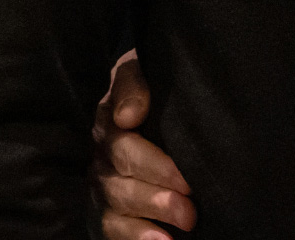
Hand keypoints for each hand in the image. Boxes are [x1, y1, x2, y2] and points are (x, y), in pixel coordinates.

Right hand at [92, 50, 194, 238]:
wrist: (147, 110)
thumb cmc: (155, 90)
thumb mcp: (144, 72)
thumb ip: (134, 84)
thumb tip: (128, 115)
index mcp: (110, 121)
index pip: (123, 142)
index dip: (153, 163)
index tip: (184, 177)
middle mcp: (103, 156)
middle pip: (123, 177)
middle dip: (159, 190)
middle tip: (192, 199)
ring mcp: (103, 187)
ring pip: (118, 205)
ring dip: (152, 214)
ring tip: (187, 221)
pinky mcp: (108, 214)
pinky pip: (113, 230)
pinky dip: (136, 237)